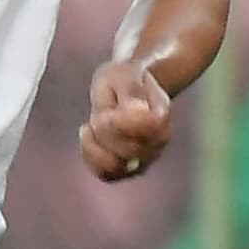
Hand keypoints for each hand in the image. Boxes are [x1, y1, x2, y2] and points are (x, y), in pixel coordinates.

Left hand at [80, 56, 175, 181]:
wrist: (124, 85)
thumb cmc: (123, 78)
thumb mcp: (123, 74)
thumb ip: (131, 91)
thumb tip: (137, 111)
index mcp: (161, 115)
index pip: (148, 129)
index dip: (121, 122)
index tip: (106, 109)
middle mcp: (158, 140)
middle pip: (129, 151)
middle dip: (104, 132)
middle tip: (99, 113)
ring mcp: (146, 156)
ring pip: (117, 167)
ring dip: (95, 148)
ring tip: (90, 126)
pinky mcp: (129, 167)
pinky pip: (107, 175)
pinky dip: (91, 159)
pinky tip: (87, 136)